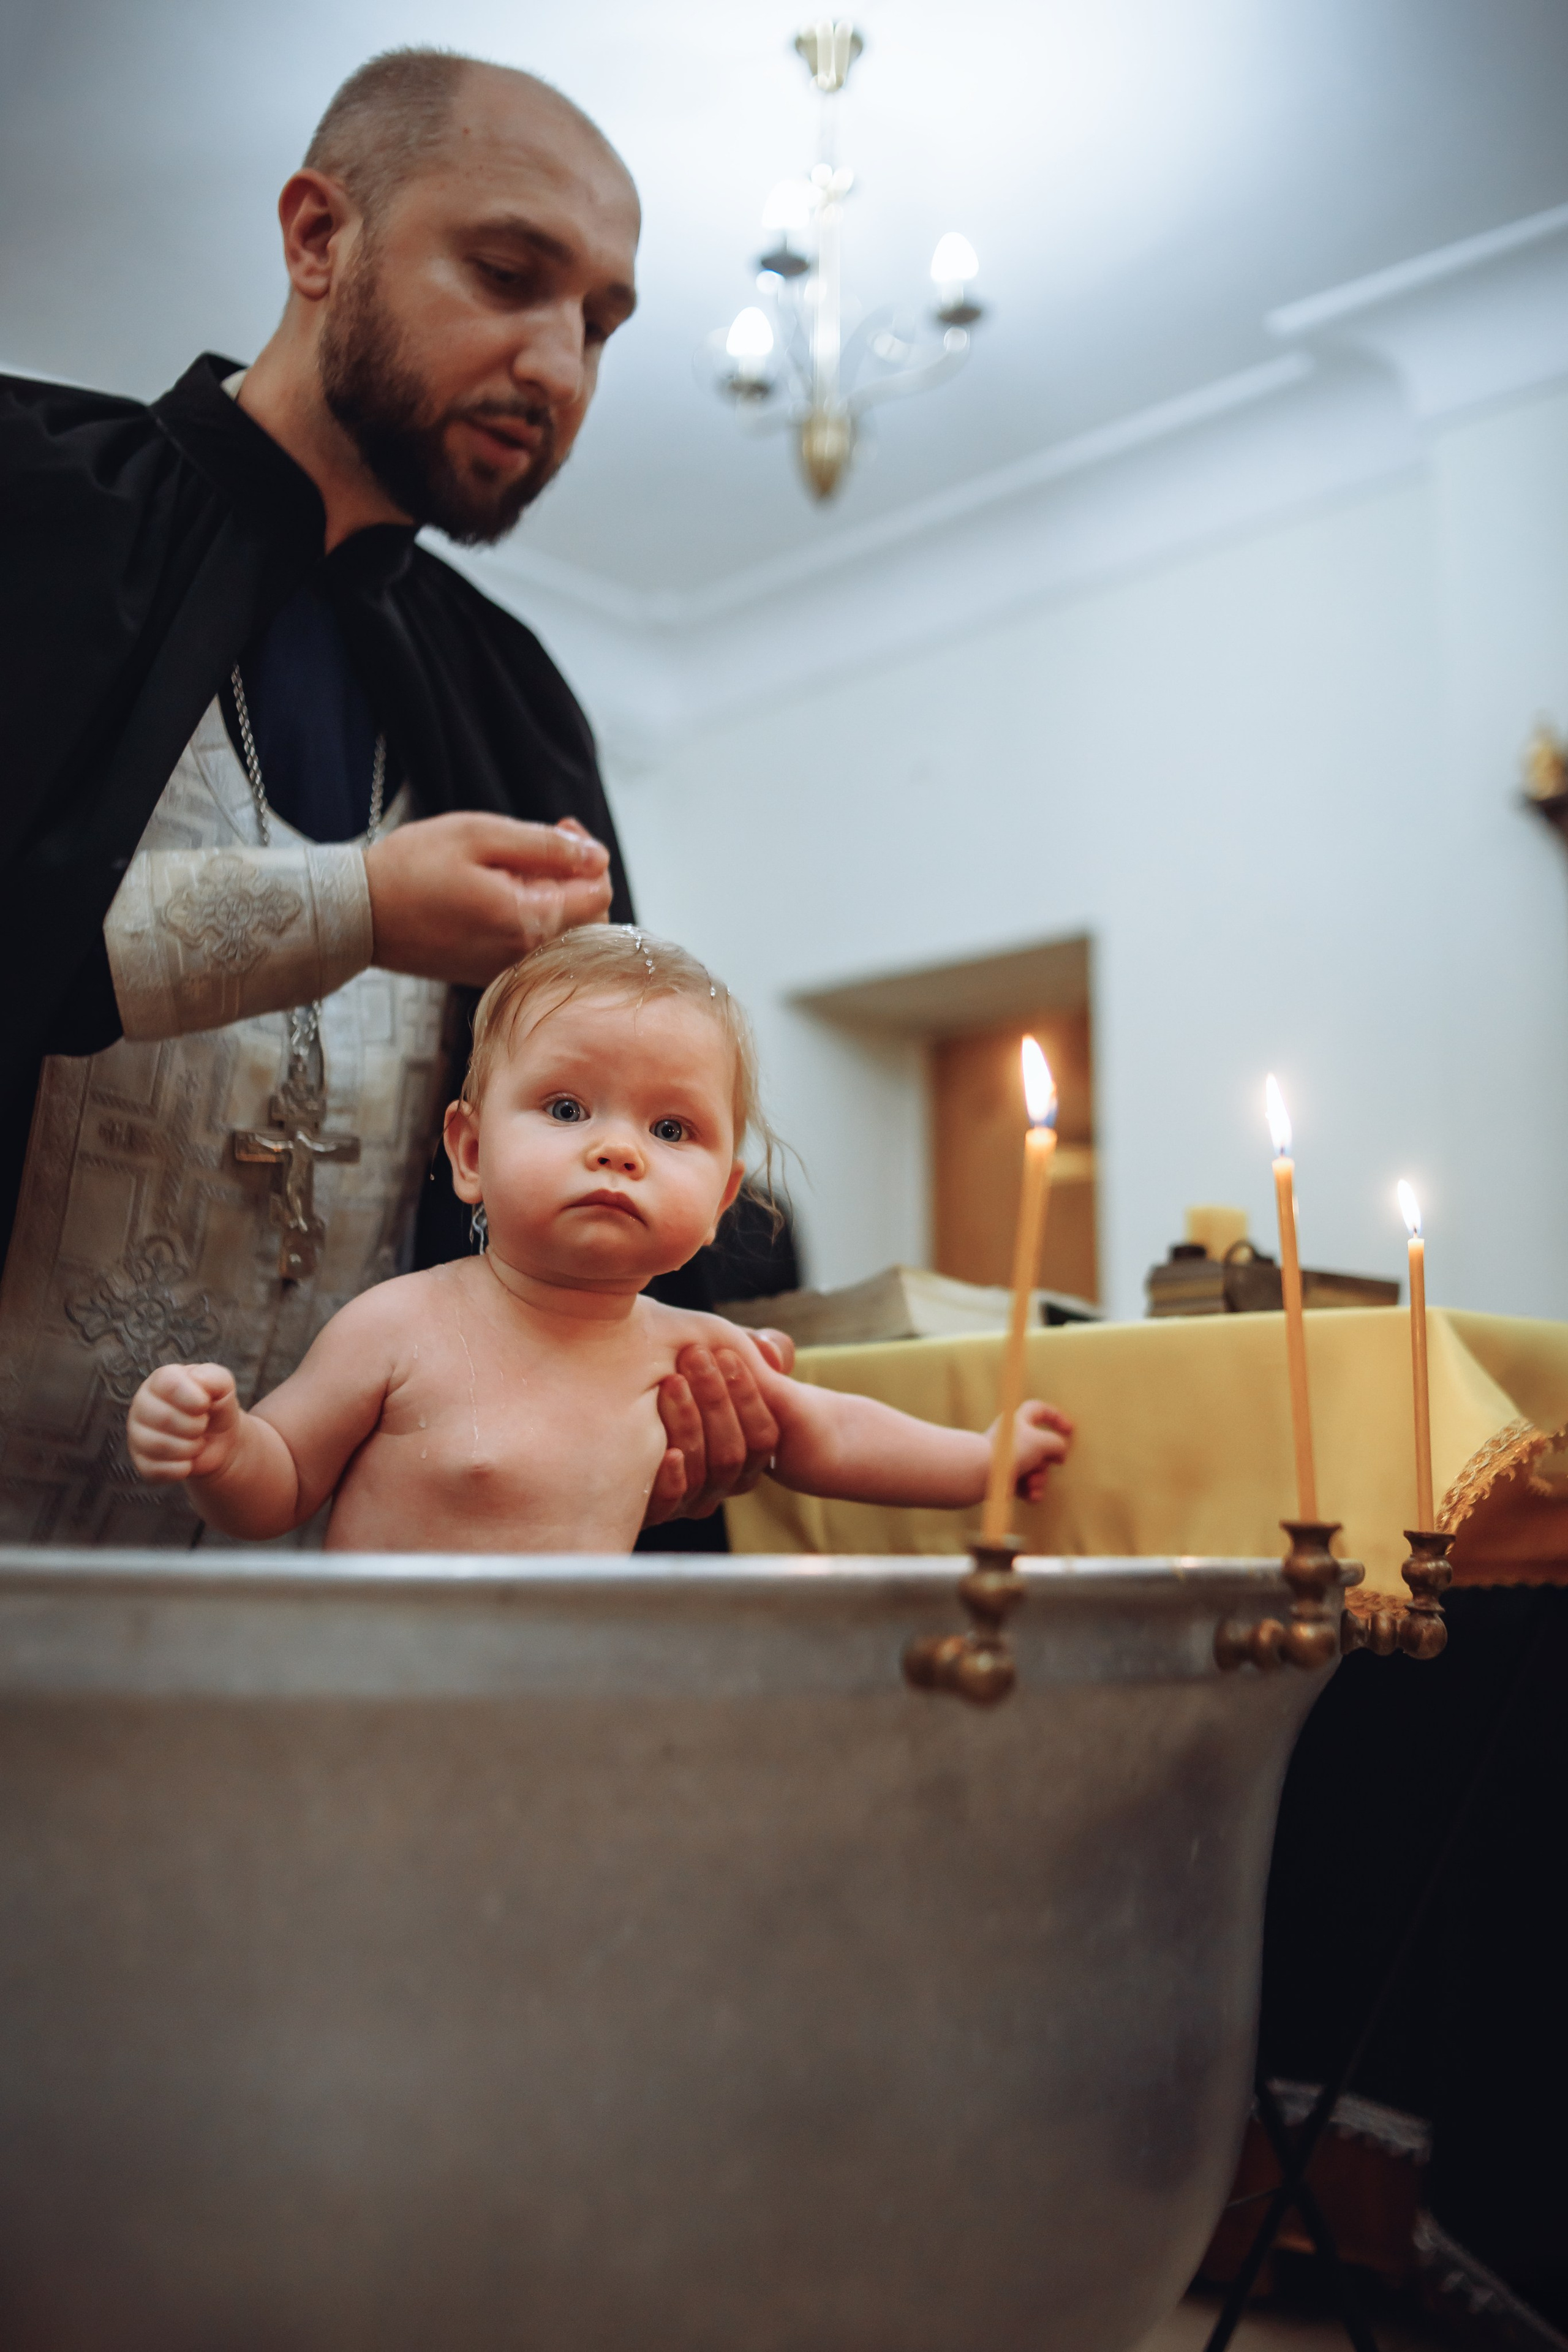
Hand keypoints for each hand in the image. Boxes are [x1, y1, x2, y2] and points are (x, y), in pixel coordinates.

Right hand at [126, 1363, 241, 1484]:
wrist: (218, 1440)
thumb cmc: (216, 1407)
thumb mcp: (222, 1385)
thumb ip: (213, 1376)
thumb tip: (195, 1381)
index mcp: (160, 1380)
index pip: (168, 1384)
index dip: (193, 1399)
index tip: (205, 1405)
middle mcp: (142, 1405)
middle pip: (163, 1418)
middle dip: (195, 1426)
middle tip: (203, 1424)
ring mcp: (137, 1435)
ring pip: (158, 1446)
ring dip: (190, 1448)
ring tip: (197, 1441)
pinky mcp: (142, 1462)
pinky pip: (157, 1470)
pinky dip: (182, 1468)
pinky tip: (188, 1460)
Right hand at [364, 812, 612, 987]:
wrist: (356, 916)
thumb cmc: (411, 868)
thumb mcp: (480, 836)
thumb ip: (545, 846)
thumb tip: (595, 854)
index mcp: (528, 920)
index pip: (599, 893)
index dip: (589, 854)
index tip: (562, 827)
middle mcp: (526, 954)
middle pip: (590, 916)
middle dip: (578, 873)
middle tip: (548, 837)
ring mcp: (508, 968)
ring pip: (563, 931)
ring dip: (556, 892)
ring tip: (517, 861)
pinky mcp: (490, 972)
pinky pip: (533, 944)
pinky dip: (532, 914)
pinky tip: (501, 888)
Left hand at [642, 1333, 793, 1525]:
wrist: (614, 1414)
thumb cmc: (680, 1379)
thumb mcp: (714, 1363)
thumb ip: (749, 1350)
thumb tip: (769, 1351)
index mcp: (745, 1453)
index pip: (762, 1436)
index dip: (748, 1396)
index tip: (726, 1355)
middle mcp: (720, 1482)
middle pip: (732, 1454)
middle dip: (715, 1400)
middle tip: (694, 1356)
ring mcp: (687, 1500)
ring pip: (701, 1474)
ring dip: (689, 1425)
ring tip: (672, 1382)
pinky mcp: (651, 1511)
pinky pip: (669, 1505)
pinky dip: (671, 1480)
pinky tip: (666, 1452)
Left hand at [998, 1399, 1074, 1504]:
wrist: (980, 1475)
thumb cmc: (1010, 1453)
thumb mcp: (1042, 1442)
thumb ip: (1057, 1444)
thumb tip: (1059, 1454)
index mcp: (1018, 1421)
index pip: (1040, 1410)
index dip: (1056, 1417)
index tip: (1069, 1431)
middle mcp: (1013, 1438)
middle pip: (1041, 1447)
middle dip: (1047, 1461)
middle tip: (1042, 1465)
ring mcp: (1008, 1458)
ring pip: (1035, 1469)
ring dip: (1039, 1478)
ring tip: (1031, 1483)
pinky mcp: (1005, 1477)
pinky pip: (1025, 1484)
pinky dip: (1030, 1490)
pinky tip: (1030, 1496)